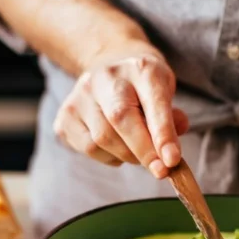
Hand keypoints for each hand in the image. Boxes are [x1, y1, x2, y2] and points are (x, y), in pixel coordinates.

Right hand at [53, 43, 188, 177]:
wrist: (110, 68)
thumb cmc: (143, 87)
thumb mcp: (166, 93)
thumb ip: (173, 120)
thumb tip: (170, 152)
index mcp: (140, 69)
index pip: (153, 103)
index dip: (163, 135)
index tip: (172, 160)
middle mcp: (105, 77)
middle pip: (120, 120)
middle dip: (143, 152)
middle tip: (160, 170)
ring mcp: (80, 95)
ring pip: (102, 140)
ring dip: (126, 156)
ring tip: (137, 151)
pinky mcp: (65, 116)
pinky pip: (88, 149)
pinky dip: (108, 157)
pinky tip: (116, 147)